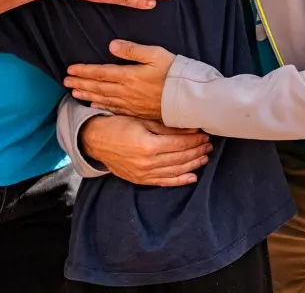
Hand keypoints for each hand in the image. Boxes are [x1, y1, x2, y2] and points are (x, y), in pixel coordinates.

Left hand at [65, 40, 174, 119]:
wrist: (189, 99)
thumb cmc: (175, 73)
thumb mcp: (156, 54)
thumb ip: (133, 50)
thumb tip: (111, 46)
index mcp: (128, 76)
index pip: (100, 73)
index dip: (84, 71)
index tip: (70, 70)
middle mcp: (126, 92)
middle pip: (98, 86)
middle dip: (80, 83)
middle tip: (65, 82)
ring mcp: (131, 104)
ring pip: (103, 99)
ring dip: (87, 95)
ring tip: (74, 93)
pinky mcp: (138, 112)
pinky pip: (114, 109)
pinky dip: (102, 106)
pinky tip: (94, 105)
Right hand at [80, 114, 211, 186]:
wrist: (95, 140)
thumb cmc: (118, 125)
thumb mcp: (142, 121)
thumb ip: (166, 128)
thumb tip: (190, 130)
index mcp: (148, 145)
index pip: (179, 144)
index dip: (195, 140)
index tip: (205, 134)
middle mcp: (147, 163)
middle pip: (180, 158)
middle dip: (197, 151)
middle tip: (209, 145)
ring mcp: (143, 173)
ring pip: (175, 171)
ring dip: (192, 164)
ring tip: (204, 157)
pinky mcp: (140, 180)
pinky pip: (164, 182)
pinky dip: (179, 180)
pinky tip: (192, 176)